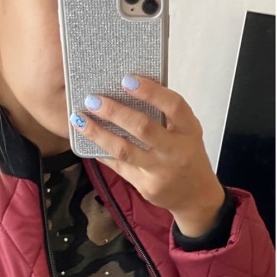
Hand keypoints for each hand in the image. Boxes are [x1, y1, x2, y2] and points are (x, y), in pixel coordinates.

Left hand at [70, 77, 226, 235]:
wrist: (196, 196)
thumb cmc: (187, 156)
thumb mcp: (186, 132)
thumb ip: (165, 114)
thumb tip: (127, 88)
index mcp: (189, 131)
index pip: (173, 106)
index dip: (150, 91)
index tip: (127, 79)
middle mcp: (177, 152)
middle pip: (143, 128)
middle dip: (114, 111)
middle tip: (93, 100)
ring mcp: (161, 172)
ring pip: (124, 150)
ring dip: (98, 133)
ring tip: (79, 119)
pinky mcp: (146, 187)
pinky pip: (119, 166)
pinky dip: (101, 151)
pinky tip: (88, 140)